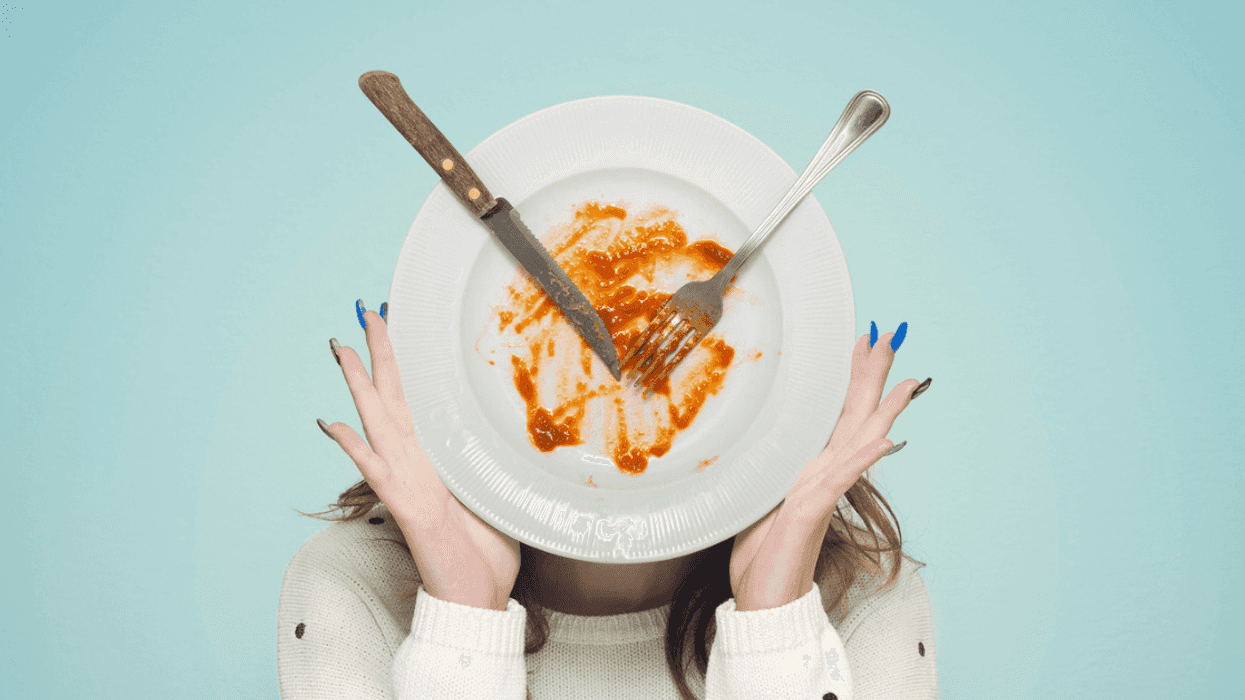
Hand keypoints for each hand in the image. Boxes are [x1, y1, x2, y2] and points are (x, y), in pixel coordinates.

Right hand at [318, 304, 520, 610]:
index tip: (403, 324)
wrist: (476, 599)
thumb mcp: (499, 494)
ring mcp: (407, 485)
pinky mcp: (408, 508)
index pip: (420, 401)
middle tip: (368, 312)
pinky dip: (352, 447)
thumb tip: (509, 432)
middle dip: (381, 356)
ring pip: (377, 424)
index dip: (411, 364)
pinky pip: (376, 471)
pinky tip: (330, 423)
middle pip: (393, 399)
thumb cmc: (487, 553)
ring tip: (343, 348)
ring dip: (360, 385)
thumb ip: (493, 462)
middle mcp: (416, 466)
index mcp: (437, 460)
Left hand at [729, 326, 921, 610]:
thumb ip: (767, 471)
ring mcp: (822, 492)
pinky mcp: (812, 511)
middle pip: (855, 416)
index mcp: (810, 468)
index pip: (836, 414)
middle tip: (891, 334)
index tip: (861, 341)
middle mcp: (823, 475)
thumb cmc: (762, 556)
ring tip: (906, 379)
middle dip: (873, 376)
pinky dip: (864, 457)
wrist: (764, 600)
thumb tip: (759, 444)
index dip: (850, 377)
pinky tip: (885, 438)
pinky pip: (842, 478)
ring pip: (859, 441)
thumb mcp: (757, 499)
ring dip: (882, 409)